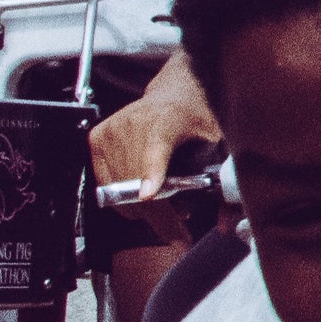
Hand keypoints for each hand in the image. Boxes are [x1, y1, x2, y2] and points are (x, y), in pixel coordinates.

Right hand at [89, 55, 224, 243]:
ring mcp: (110, 132)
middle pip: (135, 183)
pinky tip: (143, 192)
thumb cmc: (198, 116)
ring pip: (117, 191)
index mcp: (166, 119)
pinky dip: (123, 197)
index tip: (149, 195)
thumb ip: (219, 176)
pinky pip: (105, 185)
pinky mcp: (96, 140)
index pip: (154, 151)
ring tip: (164, 206)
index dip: (151, 175)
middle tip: (178, 229)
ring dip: (140, 209)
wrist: (174, 92)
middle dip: (158, 214)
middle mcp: (131, 124)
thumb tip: (224, 219)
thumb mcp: (218, 140)